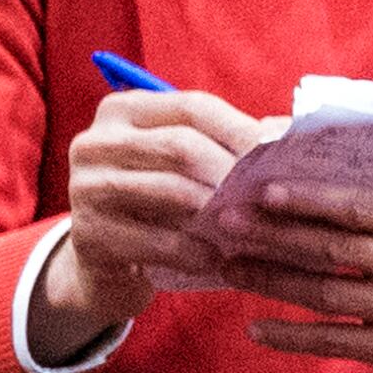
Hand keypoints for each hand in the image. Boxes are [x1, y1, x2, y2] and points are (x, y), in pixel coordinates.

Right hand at [40, 87, 271, 352]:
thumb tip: (288, 132)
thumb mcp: (182, 168)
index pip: (192, 107)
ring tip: (251, 226)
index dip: (240, 128)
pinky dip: (194, 250)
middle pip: (180, 146)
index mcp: (124, 111)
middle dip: (231, 172)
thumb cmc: (158, 207)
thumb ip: (222, 145)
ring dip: (218, 211)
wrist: (103, 265)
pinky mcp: (88, 235)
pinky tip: (217, 259)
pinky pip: (155, 241)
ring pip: (169, 191)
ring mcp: (84, 187)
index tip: (278, 152)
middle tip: (268, 196)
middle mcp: (96, 142)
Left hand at [226, 179, 372, 372]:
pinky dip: (291, 335)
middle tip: (227, 225)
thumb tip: (298, 176)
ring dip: (271, 280)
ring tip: (230, 267)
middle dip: (274, 235)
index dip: (307, 200)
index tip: (261, 191)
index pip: (359, 206)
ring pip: (327, 294)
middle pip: (335, 250)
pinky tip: (257, 326)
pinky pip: (334, 341)